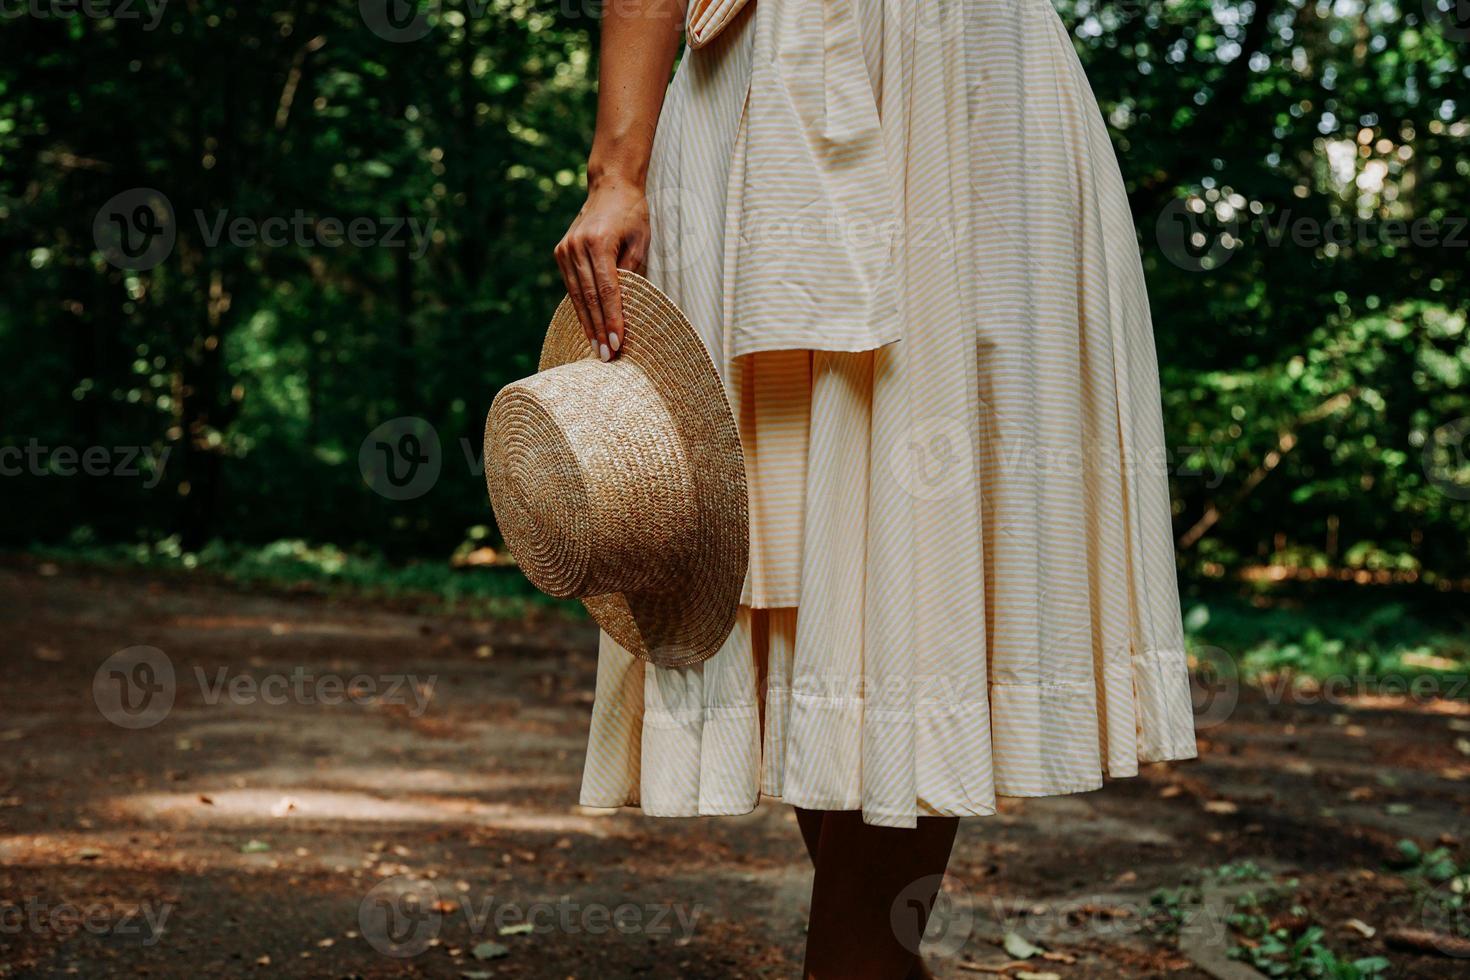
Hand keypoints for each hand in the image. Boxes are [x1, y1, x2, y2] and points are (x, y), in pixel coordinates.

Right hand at [553, 178, 648, 360]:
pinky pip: (572, 287)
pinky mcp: (560, 252)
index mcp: (598, 242)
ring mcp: (565, 250)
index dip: (611, 318)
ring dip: (587, 324)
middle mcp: (577, 247)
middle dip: (598, 329)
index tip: (616, 342)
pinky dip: (580, 308)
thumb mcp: (641, 240)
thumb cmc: (633, 213)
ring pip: (577, 295)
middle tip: (606, 356)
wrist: (610, 186)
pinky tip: (587, 327)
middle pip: (589, 297)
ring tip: (596, 348)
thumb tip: (624, 306)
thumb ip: (632, 271)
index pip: (607, 290)